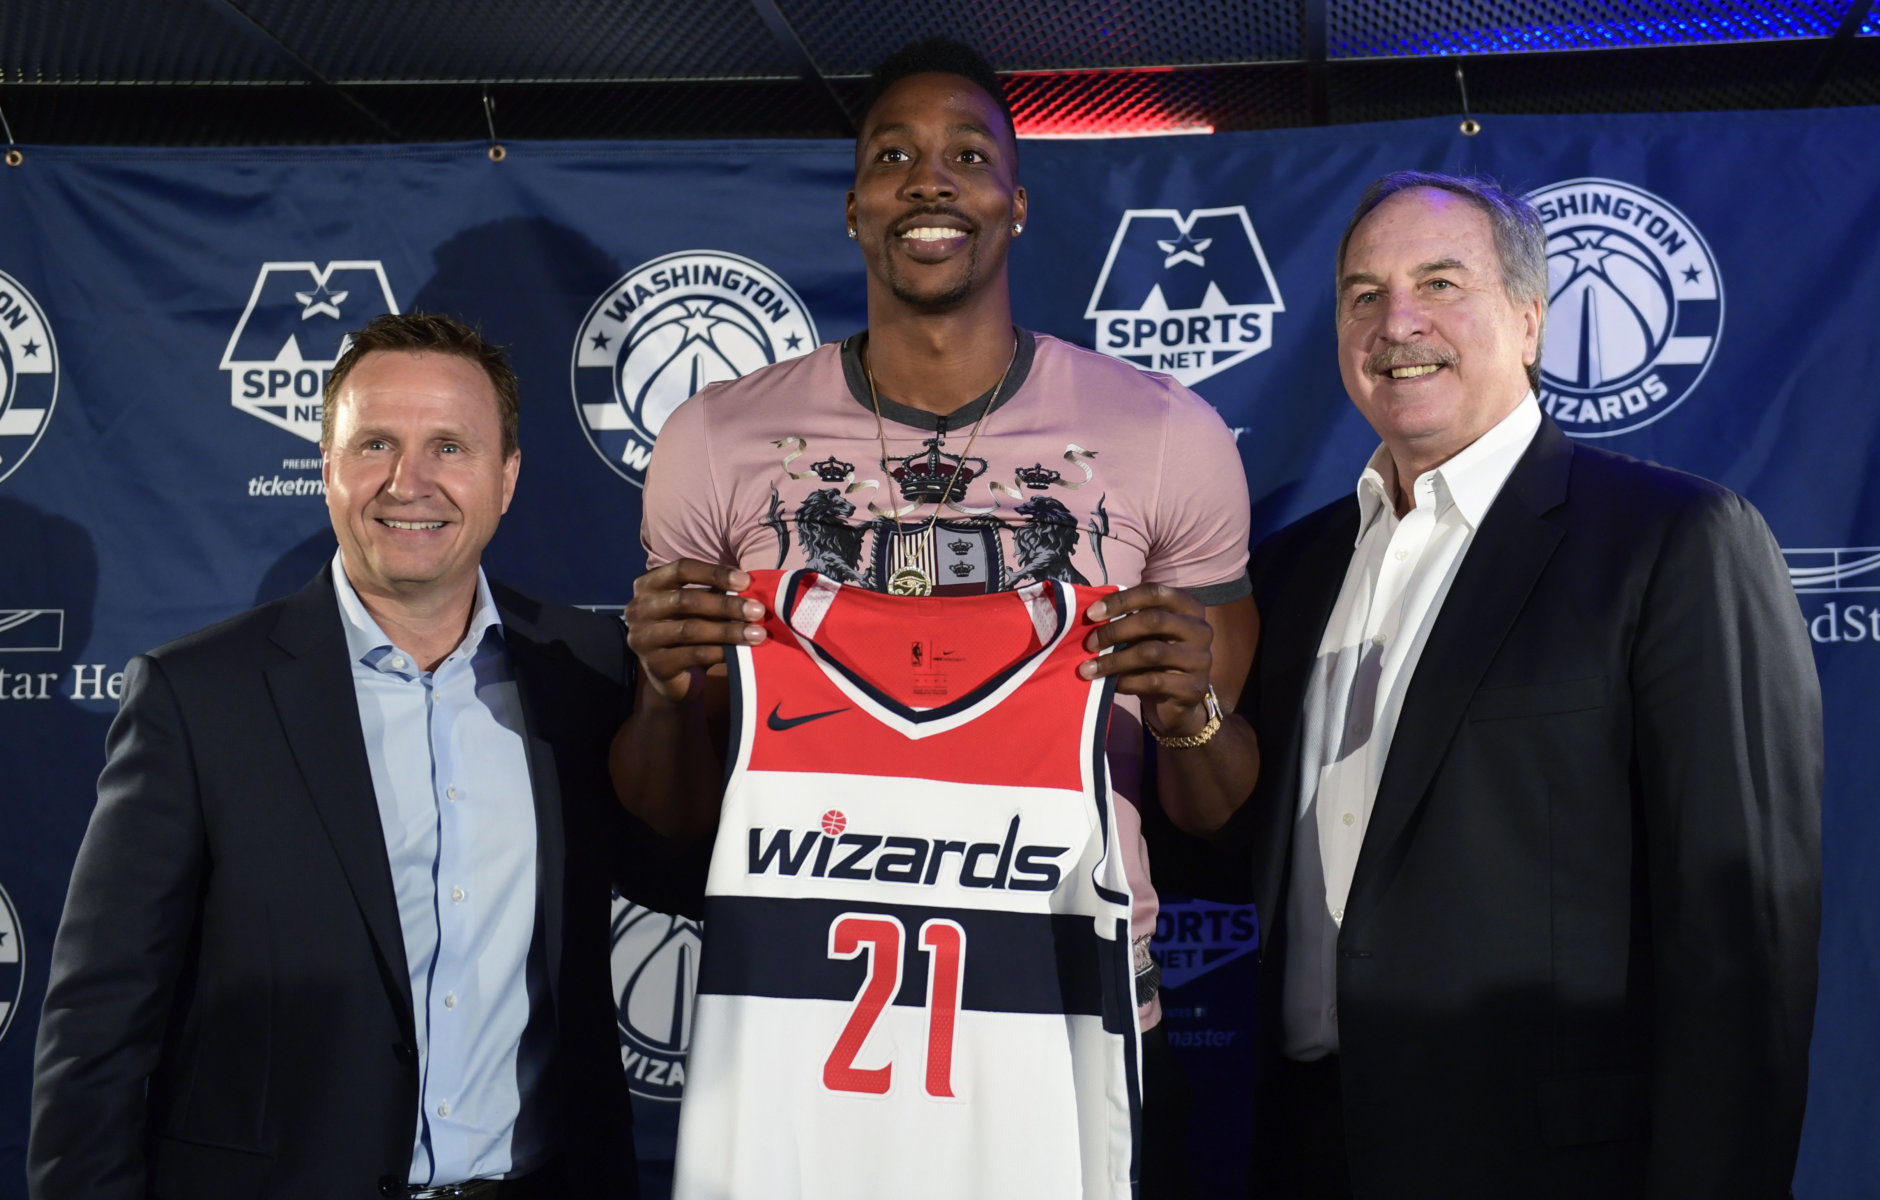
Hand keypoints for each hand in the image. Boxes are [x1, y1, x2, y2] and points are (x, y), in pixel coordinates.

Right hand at [624, 559, 763, 704]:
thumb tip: (749, 582)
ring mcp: (643, 638)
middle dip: (726, 605)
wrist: (673, 676)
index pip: (681, 569)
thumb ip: (715, 591)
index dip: (715, 573)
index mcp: (647, 584)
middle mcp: (638, 609)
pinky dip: (720, 651)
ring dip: (728, 630)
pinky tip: (740, 652)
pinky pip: (693, 655)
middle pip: (686, 600)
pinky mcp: (654, 664)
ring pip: (691, 629)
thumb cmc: (688, 629)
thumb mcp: (698, 606)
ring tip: (757, 634)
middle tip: (758, 611)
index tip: (746, 581)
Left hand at [1077, 583, 1213, 738]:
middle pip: (1153, 620)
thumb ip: (1128, 619)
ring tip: (1089, 669)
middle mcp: (1200, 629)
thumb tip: (1091, 615)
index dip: (1120, 600)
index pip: (1153, 592)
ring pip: (1151, 652)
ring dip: (1114, 661)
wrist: (1179, 699)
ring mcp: (1201, 659)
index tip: (1091, 614)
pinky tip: (1112, 684)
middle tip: (1089, 644)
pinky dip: (1127, 682)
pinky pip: (1154, 681)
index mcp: (1188, 606)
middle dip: (1115, 631)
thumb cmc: (1156, 657)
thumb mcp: (1146, 634)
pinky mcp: (1194, 687)